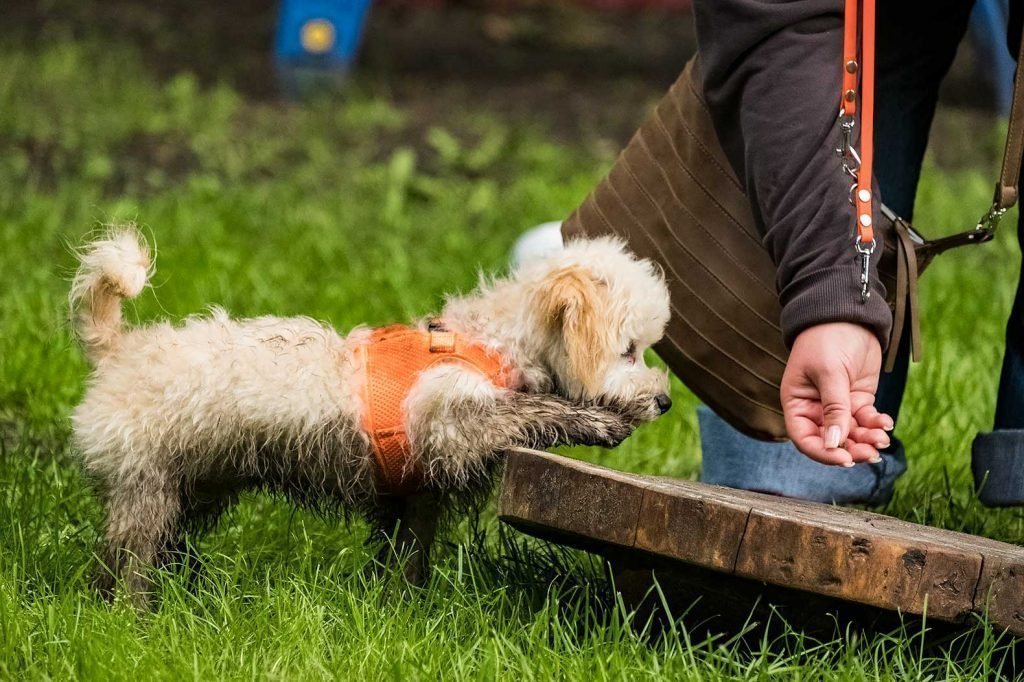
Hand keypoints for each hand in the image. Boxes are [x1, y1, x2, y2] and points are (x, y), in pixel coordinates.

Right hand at [780, 323, 894, 465]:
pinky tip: (885, 424)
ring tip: (882, 439)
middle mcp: (815, 408)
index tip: (845, 459)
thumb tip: (835, 444)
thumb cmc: (827, 339)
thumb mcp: (830, 373)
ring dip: (866, 439)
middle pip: (831, 441)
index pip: (805, 438)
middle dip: (851, 449)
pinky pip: (866, 420)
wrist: (847, 314)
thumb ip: (834, 408)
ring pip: (851, 434)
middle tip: (871, 453)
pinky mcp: (858, 398)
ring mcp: (838, 404)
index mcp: (798, 403)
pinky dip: (876, 424)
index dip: (823, 452)